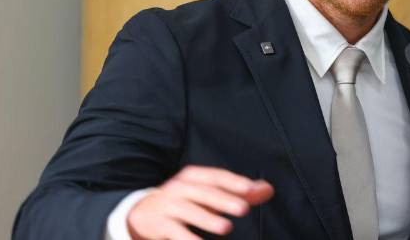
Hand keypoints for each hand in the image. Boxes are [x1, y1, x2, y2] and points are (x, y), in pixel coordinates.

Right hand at [126, 165, 274, 238]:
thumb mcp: (207, 192)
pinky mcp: (160, 225)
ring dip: (207, 219)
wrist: (141, 212)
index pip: (215, 176)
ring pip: (189, 211)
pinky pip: (175, 233)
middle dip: (223, 200)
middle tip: (244, 209)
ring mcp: (168, 205)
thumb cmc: (185, 200)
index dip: (232, 182)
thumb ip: (237, 192)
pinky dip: (187, 239)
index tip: (250, 190)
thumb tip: (267, 189)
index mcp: (193, 176)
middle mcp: (180, 187)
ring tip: (226, 227)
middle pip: (204, 192)